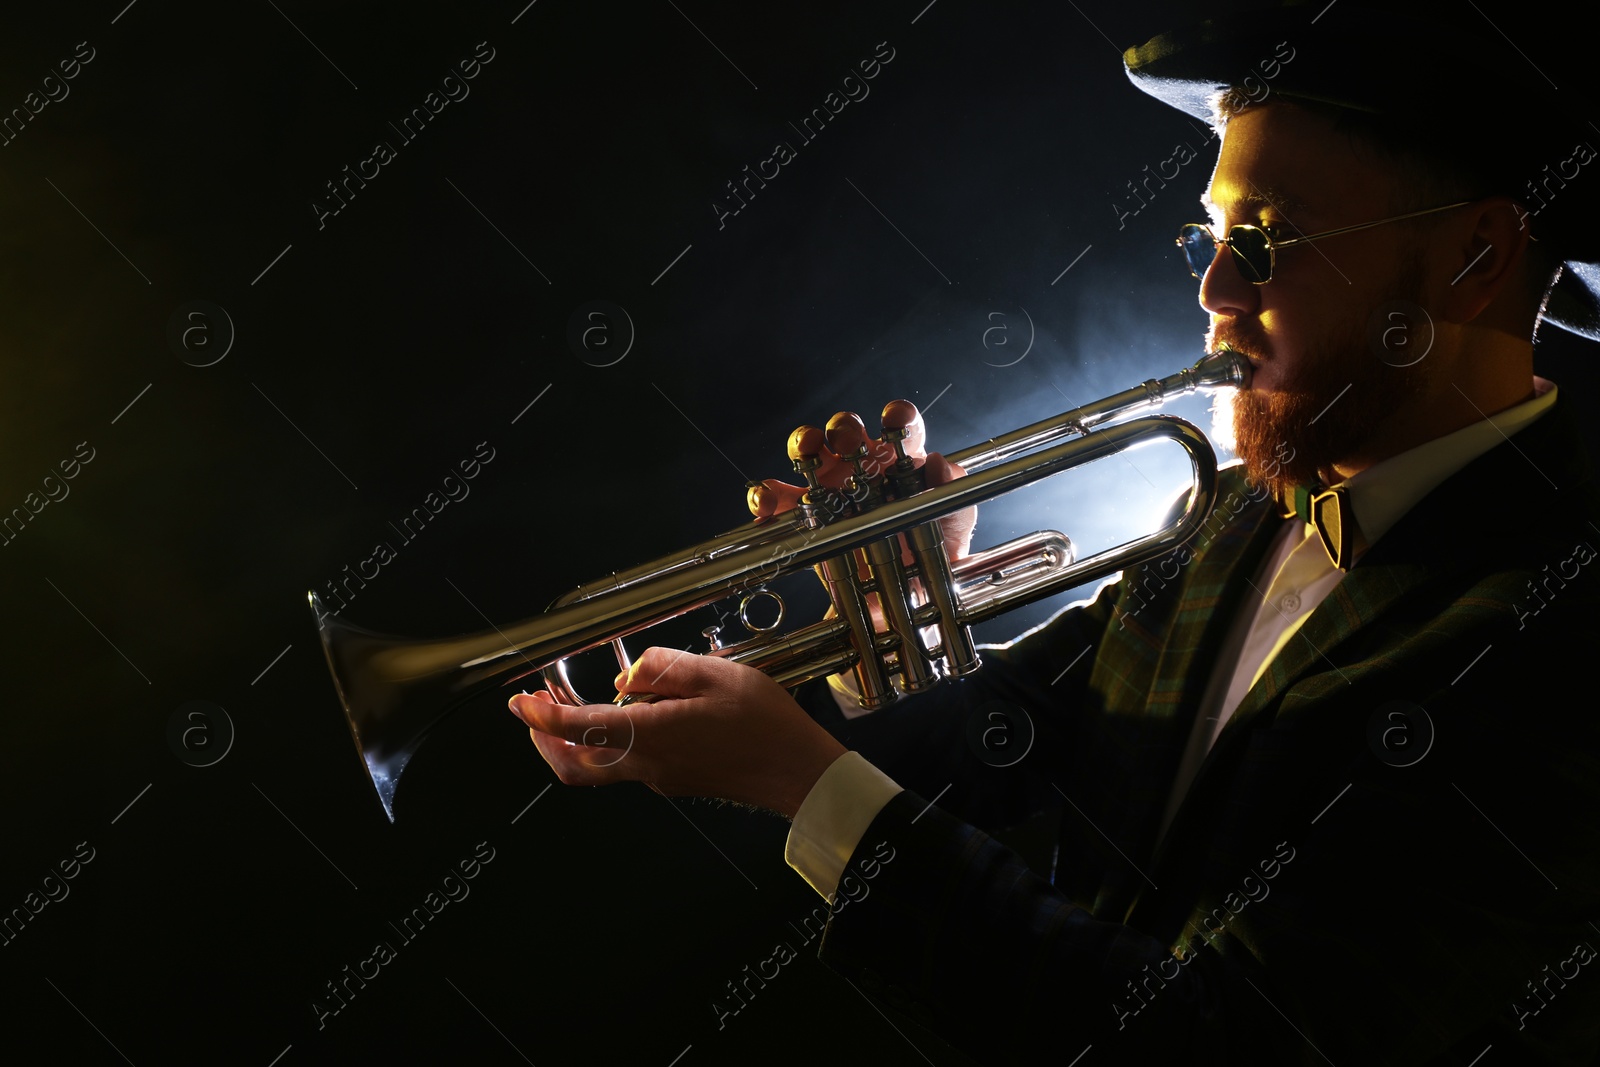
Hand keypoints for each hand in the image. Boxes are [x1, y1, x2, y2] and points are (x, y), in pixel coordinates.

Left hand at [508, 646, 846, 817]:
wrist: (798, 772)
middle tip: (535, 710)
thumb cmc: (766, 725)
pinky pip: (630, 762)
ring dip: (578, 739)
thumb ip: (663, 669)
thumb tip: (628, 677)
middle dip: (546, 738)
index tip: (522, 702)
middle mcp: (648, 764)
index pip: (581, 729)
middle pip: (576, 764)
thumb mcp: (717, 675)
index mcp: (652, 735)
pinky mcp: (675, 780)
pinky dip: (613, 741)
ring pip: (600, 765)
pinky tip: (634, 714)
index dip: (544, 716)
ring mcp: (660, 777)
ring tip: (577, 706)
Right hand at [745, 403, 975, 562]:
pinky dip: (766, 496)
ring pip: (809, 451)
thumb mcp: (954, 531)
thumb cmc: (929, 557)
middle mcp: (863, 467)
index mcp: (902, 463)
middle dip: (845, 429)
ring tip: (807, 457)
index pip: (901, 426)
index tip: (894, 419)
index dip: (898, 416)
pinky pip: (778, 499)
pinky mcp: (804, 517)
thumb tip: (938, 464)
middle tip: (849, 443)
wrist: (901, 601)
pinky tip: (767, 505)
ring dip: (805, 446)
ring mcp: (830, 489)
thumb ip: (955, 498)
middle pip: (847, 430)